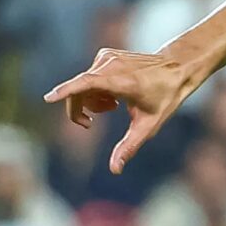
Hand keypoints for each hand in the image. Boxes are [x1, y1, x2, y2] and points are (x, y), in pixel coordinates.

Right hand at [44, 47, 198, 173]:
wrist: (176, 68)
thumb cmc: (164, 97)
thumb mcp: (149, 125)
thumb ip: (129, 147)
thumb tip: (114, 170)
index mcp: (122, 81)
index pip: (88, 83)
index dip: (67, 91)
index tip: (49, 98)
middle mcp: (111, 65)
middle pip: (78, 90)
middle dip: (78, 110)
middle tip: (89, 124)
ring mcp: (106, 57)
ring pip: (81, 85)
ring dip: (91, 101)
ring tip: (113, 107)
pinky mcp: (104, 55)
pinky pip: (88, 77)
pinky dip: (95, 90)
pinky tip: (113, 97)